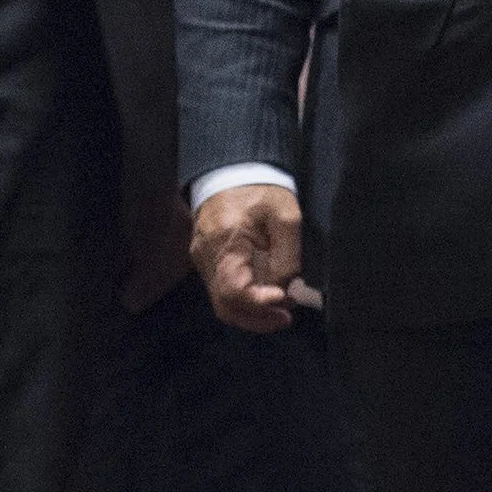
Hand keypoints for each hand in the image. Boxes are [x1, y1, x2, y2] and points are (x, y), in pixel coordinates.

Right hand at [191, 182, 312, 333]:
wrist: (232, 172)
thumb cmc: (260, 191)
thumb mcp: (285, 216)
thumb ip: (288, 255)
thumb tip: (288, 289)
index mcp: (226, 242)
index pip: (234, 290)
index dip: (259, 303)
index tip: (284, 298)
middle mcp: (207, 256)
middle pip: (225, 306)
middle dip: (258, 319)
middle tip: (286, 318)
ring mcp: (203, 262)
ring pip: (223, 304)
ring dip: (252, 314)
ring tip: (281, 312)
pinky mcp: (206, 263)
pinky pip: (222, 292)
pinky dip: (245, 302)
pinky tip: (266, 298)